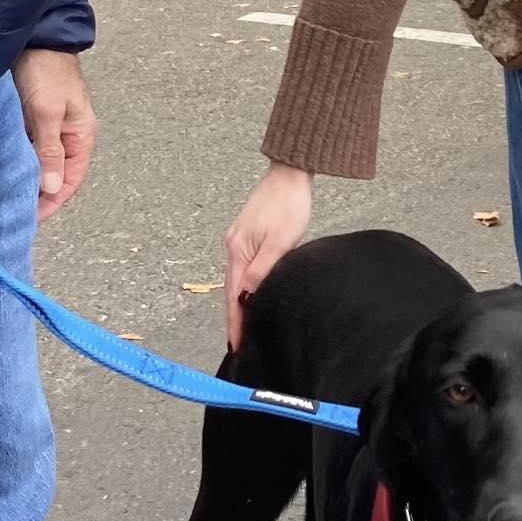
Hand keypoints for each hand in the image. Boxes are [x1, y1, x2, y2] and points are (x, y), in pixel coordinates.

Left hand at [14, 49, 96, 220]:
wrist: (34, 32)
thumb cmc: (46, 69)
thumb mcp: (48, 112)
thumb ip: (50, 151)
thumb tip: (53, 189)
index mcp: (81, 137)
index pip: (70, 182)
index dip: (53, 202)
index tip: (32, 218)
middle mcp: (68, 136)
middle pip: (55, 176)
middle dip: (39, 195)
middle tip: (17, 211)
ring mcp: (50, 127)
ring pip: (41, 163)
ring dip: (27, 179)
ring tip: (8, 196)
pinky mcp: (33, 118)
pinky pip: (28, 148)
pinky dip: (19, 161)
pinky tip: (4, 170)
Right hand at [225, 162, 312, 349]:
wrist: (290, 173)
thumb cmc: (289, 204)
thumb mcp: (280, 241)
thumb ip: (262, 271)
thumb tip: (247, 299)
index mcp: (238, 251)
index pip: (234, 297)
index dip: (235, 324)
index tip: (236, 347)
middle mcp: (232, 248)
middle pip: (231, 292)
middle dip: (235, 319)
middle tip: (239, 345)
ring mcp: (238, 241)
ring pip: (236, 282)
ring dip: (239, 305)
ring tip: (244, 328)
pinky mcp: (247, 237)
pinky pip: (242, 271)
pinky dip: (244, 289)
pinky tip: (250, 297)